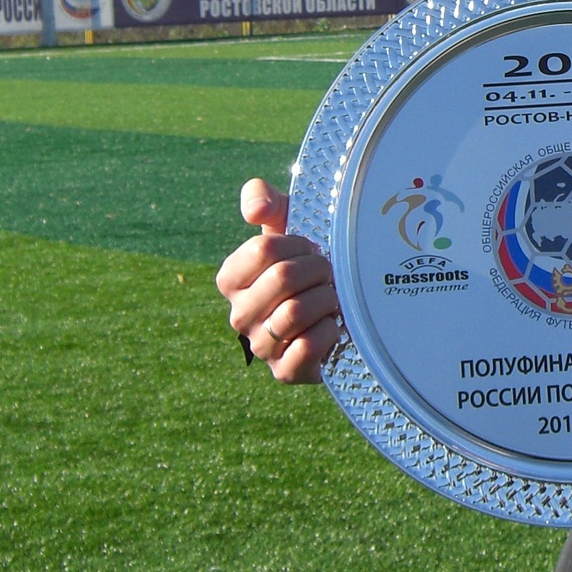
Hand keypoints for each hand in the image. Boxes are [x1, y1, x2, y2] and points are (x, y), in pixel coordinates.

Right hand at [215, 178, 340, 382]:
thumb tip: (254, 209)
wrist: (339, 312)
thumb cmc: (307, 264)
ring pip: (295, 312)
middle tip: (328, 274)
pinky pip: (307, 347)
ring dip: (326, 299)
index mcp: (231, 279)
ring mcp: (260, 346)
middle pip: (282, 278)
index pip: (262, 249)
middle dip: (317, 269)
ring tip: (332, 298)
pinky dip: (329, 332)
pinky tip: (334, 326)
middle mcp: (239, 315)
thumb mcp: (286, 224)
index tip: (310, 248)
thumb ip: (263, 199)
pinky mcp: (284, 372)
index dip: (297, 244)